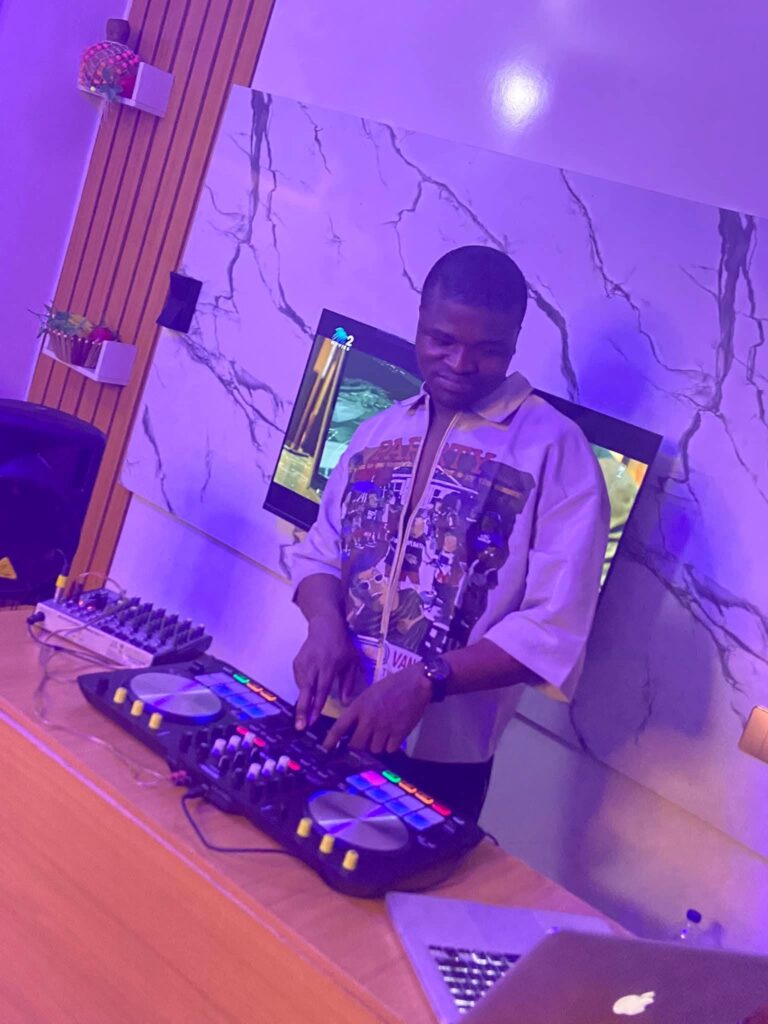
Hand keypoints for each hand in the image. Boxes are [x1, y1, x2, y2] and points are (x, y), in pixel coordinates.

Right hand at [293, 614, 364, 729]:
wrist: (325, 626)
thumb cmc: (342, 645)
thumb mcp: (351, 662)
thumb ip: (348, 683)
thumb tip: (346, 703)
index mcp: (328, 666)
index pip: (321, 689)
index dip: (316, 706)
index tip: (312, 721)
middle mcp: (313, 666)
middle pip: (306, 691)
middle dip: (302, 710)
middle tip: (299, 727)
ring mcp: (303, 663)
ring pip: (301, 688)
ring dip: (302, 702)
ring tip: (304, 716)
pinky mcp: (296, 662)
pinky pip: (299, 681)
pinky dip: (303, 690)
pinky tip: (307, 693)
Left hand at [323, 663, 431, 753]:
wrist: (416, 684)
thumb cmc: (392, 685)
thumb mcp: (369, 693)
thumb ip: (360, 709)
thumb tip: (352, 725)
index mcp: (359, 707)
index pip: (339, 727)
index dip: (330, 740)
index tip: (325, 749)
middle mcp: (369, 720)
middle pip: (356, 744)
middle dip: (357, 746)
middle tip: (362, 741)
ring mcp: (384, 728)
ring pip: (374, 749)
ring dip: (375, 745)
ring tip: (381, 735)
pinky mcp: (399, 734)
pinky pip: (389, 749)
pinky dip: (390, 745)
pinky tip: (392, 736)